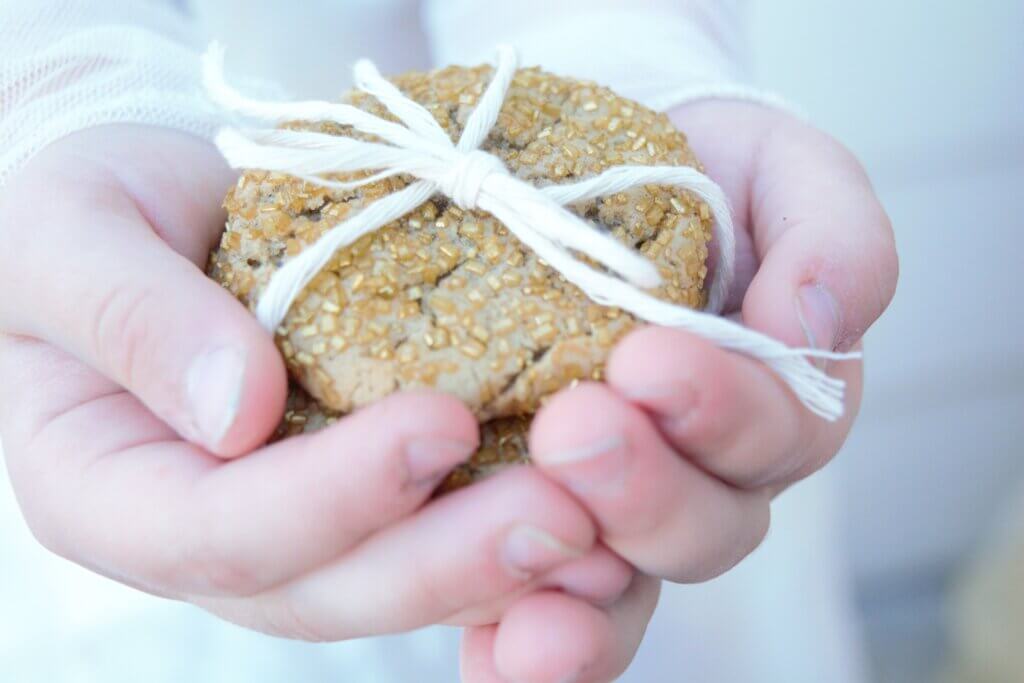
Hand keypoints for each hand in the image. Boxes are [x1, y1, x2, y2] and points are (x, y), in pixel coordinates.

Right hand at [0, 125, 630, 640]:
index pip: (218, 533)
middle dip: (446, 561)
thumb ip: (130, 316)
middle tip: (564, 516)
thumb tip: (236, 409)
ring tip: (607, 529)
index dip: (330, 496)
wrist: (161, 209)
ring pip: (398, 585)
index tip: (436, 424)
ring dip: (504, 570)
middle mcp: (211, 534)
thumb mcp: (71, 232)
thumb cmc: (93, 212)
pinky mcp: (367, 492)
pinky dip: (516, 537)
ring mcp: (298, 523)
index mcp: (112, 493)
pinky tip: (601, 516)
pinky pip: (439, 537)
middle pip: (328, 590)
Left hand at [460, 100, 897, 680]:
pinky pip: (537, 605)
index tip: (652, 360)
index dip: (725, 409)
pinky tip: (488, 652)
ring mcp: (615, 507)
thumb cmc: (689, 176)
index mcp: (772, 397)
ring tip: (530, 600)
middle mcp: (702, 471)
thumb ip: (830, 234)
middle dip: (643, 490)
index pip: (779, 429)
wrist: (577, 185)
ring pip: (622, 588)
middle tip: (576, 429)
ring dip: (580, 597)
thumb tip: (813, 317)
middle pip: (703, 527)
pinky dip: (516, 643)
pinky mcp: (530, 521)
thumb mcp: (778, 170)